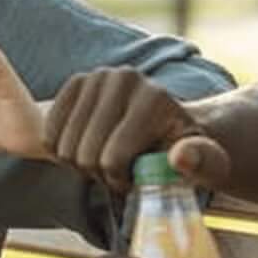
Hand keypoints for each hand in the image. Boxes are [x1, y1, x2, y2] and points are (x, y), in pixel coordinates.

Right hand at [46, 68, 228, 192]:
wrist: (170, 123)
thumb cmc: (188, 150)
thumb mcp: (208, 162)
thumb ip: (203, 163)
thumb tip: (180, 157)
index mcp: (154, 98)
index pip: (112, 159)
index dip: (120, 181)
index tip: (136, 179)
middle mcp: (123, 78)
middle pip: (85, 154)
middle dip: (99, 175)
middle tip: (118, 172)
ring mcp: (96, 76)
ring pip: (64, 147)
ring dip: (81, 165)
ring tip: (105, 160)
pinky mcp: (76, 82)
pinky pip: (48, 133)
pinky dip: (61, 152)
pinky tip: (85, 148)